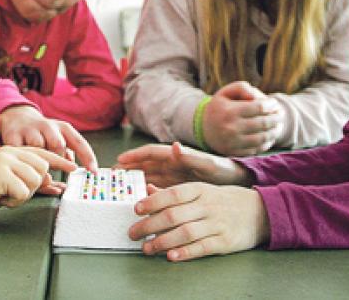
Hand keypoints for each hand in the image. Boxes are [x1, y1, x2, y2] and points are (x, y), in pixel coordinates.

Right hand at [0, 105, 97, 170]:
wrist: (17, 117)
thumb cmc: (42, 134)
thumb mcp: (58, 138)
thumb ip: (68, 152)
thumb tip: (72, 165)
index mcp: (62, 128)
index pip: (78, 142)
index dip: (87, 157)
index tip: (92, 171)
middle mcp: (47, 126)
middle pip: (57, 144)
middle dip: (57, 160)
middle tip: (54, 169)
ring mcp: (29, 130)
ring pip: (38, 147)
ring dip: (39, 161)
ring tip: (37, 168)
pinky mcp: (13, 135)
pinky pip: (20, 152)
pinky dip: (23, 162)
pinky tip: (23, 165)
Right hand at [0, 146, 76, 223]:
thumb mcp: (10, 182)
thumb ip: (28, 178)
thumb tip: (51, 181)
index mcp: (12, 151)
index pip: (42, 153)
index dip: (59, 161)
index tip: (74, 167)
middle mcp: (9, 152)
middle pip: (42, 170)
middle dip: (32, 187)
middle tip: (12, 193)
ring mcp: (4, 161)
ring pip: (34, 181)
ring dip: (22, 196)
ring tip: (4, 195)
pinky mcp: (0, 174)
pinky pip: (22, 192)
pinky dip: (13, 201)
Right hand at [115, 142, 250, 187]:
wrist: (236, 183)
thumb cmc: (223, 170)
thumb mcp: (208, 164)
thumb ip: (191, 157)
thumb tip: (175, 147)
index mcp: (177, 156)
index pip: (151, 153)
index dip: (135, 156)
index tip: (120, 160)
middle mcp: (172, 165)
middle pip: (145, 165)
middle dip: (128, 168)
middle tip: (111, 175)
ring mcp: (174, 177)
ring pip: (149, 177)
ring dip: (134, 181)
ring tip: (118, 188)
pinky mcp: (177, 189)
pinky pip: (158, 189)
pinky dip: (146, 193)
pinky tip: (138, 200)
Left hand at [128, 183, 269, 261]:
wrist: (259, 211)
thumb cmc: (222, 201)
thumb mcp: (201, 191)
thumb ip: (175, 193)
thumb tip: (148, 191)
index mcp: (199, 190)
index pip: (173, 194)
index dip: (153, 202)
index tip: (136, 209)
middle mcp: (207, 206)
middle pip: (174, 215)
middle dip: (149, 226)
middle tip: (133, 233)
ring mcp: (217, 224)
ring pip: (185, 233)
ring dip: (162, 242)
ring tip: (147, 249)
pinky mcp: (225, 241)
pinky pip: (202, 247)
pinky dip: (185, 253)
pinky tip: (171, 256)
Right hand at [203, 82, 282, 155]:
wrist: (204, 129)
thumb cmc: (220, 107)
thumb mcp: (226, 92)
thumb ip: (242, 88)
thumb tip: (258, 97)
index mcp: (229, 111)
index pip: (259, 107)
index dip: (271, 105)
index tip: (274, 103)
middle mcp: (231, 128)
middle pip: (263, 123)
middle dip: (276, 118)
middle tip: (281, 115)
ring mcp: (233, 143)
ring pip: (262, 138)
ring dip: (275, 131)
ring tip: (279, 125)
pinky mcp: (235, 153)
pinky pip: (257, 149)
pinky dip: (267, 143)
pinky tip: (270, 136)